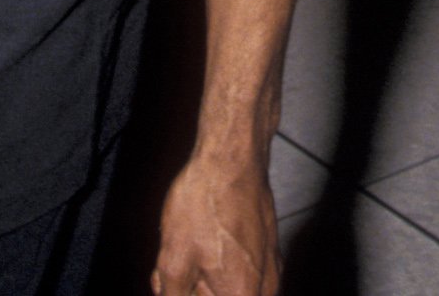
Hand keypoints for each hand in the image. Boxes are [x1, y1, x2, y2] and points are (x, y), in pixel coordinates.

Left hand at [153, 153, 279, 295]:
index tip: (178, 284)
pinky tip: (194, 248)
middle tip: (167, 277)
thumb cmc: (204, 204)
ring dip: (200, 285)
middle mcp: (264, 288)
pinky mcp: (267, 250)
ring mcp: (270, 268)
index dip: (189, 295)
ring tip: (178, 259)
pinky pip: (239, 276)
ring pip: (229, 292)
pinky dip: (214, 270)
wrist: (232, 156)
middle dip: (192, 293)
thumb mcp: (173, 260)